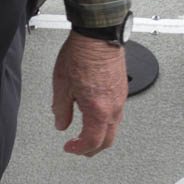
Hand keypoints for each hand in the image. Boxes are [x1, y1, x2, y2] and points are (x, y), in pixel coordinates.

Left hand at [52, 32, 127, 155]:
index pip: (92, 142)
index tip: (70, 147)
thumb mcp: (62, 85)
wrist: (98, 35)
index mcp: (98, 109)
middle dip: (93, 148)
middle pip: (108, 139)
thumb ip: (61, 109)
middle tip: (79, 148)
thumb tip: (61, 123)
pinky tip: (95, 116)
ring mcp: (120, 98)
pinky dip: (105, 122)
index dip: (79, 149)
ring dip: (100, 135)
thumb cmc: (81, 54)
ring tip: (86, 134)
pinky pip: (117, 113)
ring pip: (114, 127)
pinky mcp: (122, 89)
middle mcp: (113, 106)